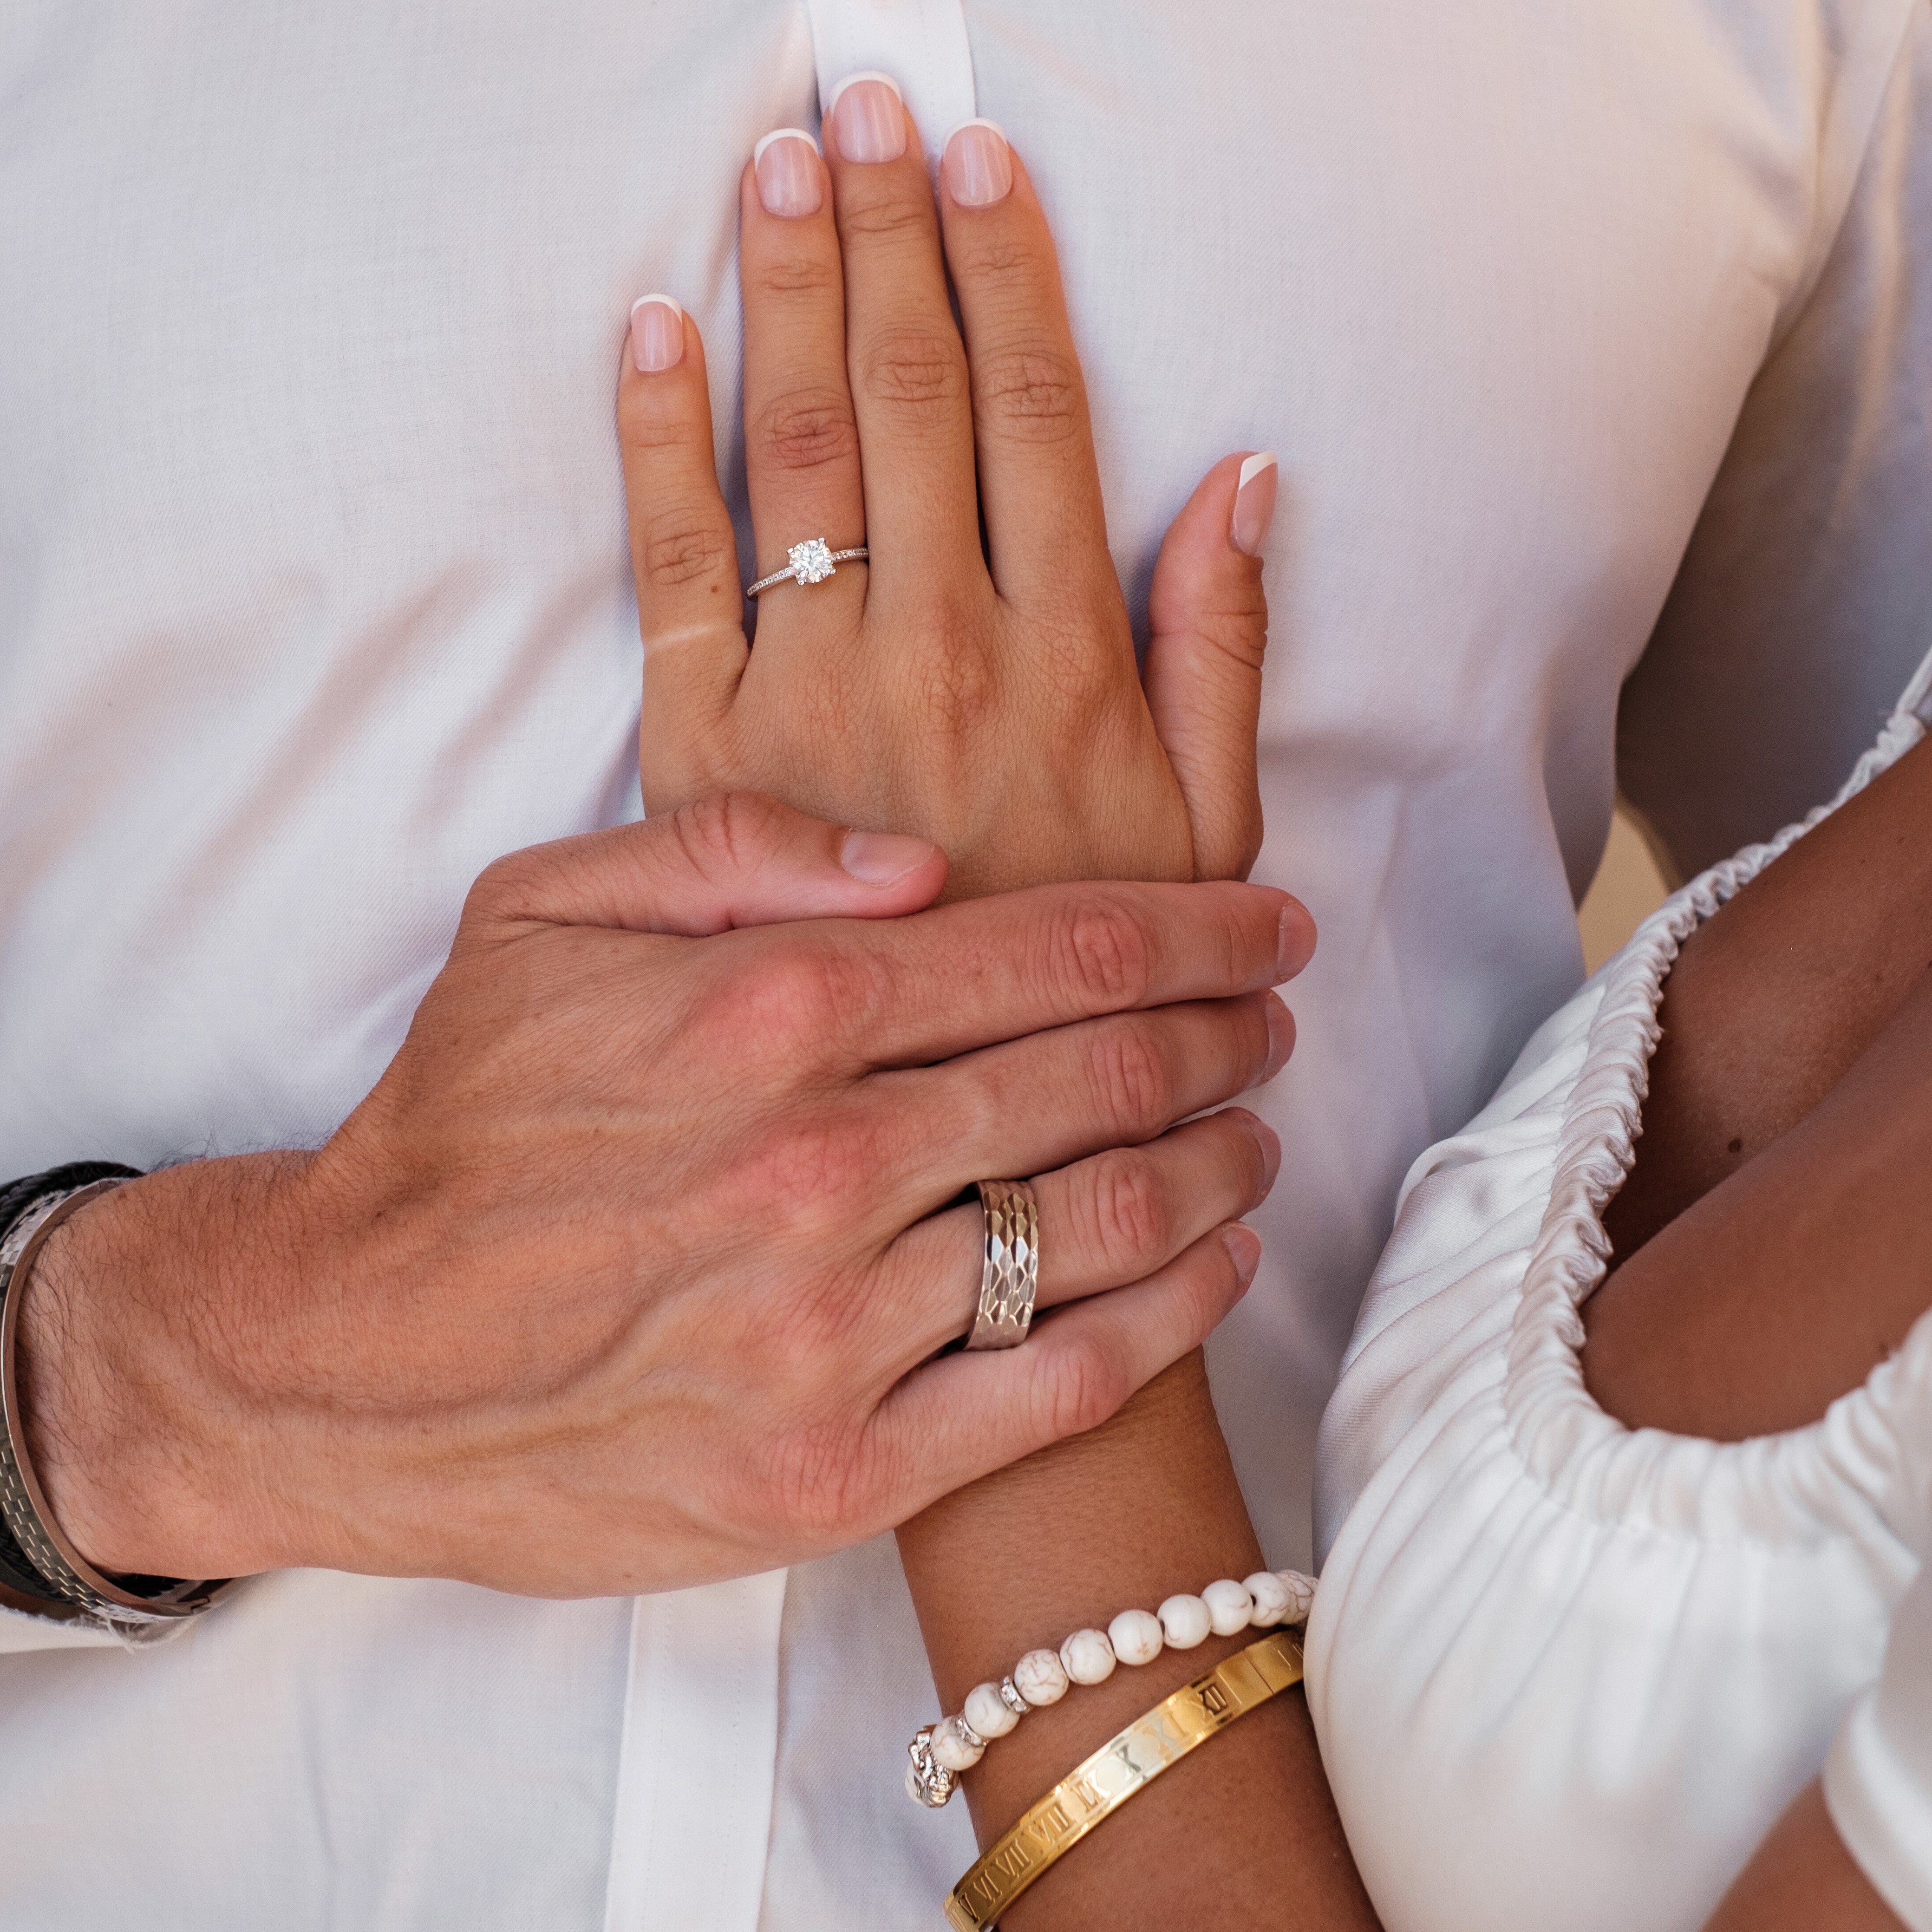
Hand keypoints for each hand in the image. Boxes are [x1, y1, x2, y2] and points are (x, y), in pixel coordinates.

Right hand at [19, 794, 1309, 1597]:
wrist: (352, 1354)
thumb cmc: (455, 1124)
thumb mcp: (536, 915)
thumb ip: (732, 850)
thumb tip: (918, 859)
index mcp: (774, 1013)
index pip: (1058, 947)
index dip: (1192, 927)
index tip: (1264, 921)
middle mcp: (827, 1162)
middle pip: (1105, 1073)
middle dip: (1221, 1031)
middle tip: (1273, 1013)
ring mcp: (840, 1327)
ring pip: (1107, 1220)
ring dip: (1216, 1159)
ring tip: (1260, 1123)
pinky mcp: (841, 1467)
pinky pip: (1063, 1379)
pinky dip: (1172, 1312)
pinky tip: (1220, 1257)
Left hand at [618, 89, 1279, 897]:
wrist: (965, 1115)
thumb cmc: (1096, 961)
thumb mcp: (1210, 827)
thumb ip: (1226, 652)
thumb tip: (1244, 481)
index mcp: (1067, 656)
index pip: (1036, 416)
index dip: (1005, 275)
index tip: (977, 165)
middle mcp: (943, 650)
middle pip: (910, 399)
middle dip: (887, 238)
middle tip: (859, 106)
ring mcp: (816, 695)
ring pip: (799, 453)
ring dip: (788, 293)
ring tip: (778, 167)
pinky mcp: (709, 749)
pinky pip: (676, 567)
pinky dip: (660, 443)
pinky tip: (657, 331)